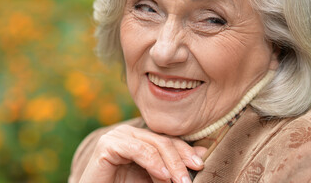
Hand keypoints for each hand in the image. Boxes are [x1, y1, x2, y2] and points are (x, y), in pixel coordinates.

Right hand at [79, 125, 206, 182]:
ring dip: (170, 165)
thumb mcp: (155, 177)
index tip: (201, 165)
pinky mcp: (108, 144)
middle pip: (163, 141)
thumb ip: (173, 166)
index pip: (168, 140)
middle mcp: (129, 133)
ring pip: (153, 145)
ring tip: (180, 181)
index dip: (186, 151)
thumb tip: (202, 153)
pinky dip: (152, 162)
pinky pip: (137, 149)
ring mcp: (118, 135)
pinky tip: (163, 175)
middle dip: (180, 160)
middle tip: (189, 180)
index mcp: (140, 138)